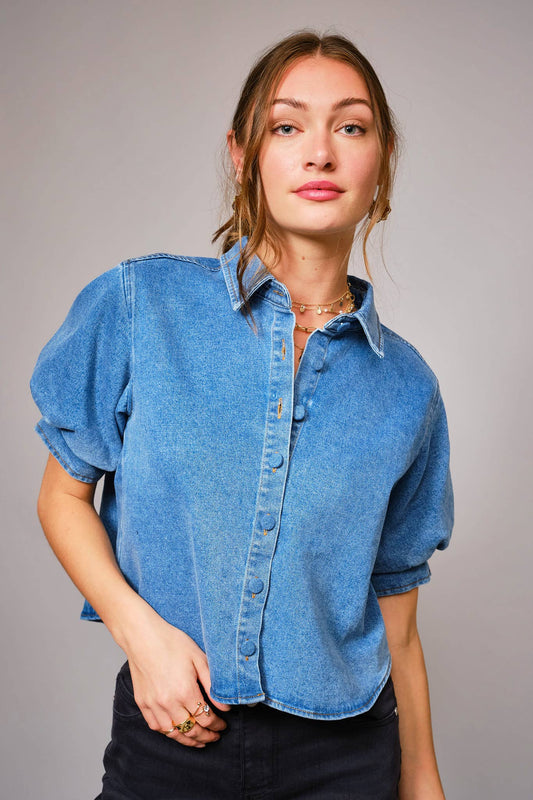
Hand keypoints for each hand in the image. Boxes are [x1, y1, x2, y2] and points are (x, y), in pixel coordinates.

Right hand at [123, 609, 231, 747]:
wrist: (143, 637)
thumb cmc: (172, 643)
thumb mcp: (198, 658)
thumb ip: (212, 684)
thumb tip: (225, 707)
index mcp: (185, 691)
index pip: (206, 718)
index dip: (217, 725)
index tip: (223, 725)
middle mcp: (169, 703)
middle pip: (192, 729)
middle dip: (206, 736)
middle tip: (215, 737)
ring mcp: (154, 705)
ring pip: (174, 733)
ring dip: (189, 740)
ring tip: (200, 741)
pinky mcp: (143, 704)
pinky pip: (157, 727)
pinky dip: (170, 733)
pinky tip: (178, 732)